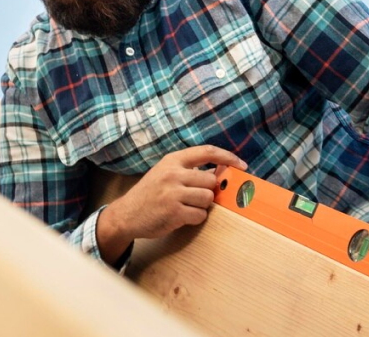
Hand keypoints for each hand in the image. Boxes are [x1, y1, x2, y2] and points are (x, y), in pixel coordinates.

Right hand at [97, 145, 246, 261]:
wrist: (126, 214)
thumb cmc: (150, 193)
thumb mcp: (166, 173)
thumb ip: (189, 169)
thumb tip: (220, 171)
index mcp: (172, 160)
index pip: (207, 151)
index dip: (228, 157)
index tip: (242, 165)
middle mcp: (173, 174)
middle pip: (211, 180)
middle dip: (208, 191)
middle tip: (195, 196)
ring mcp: (173, 193)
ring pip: (207, 198)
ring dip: (201, 205)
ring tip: (185, 206)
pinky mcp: (174, 212)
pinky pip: (200, 215)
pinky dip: (195, 218)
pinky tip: (182, 216)